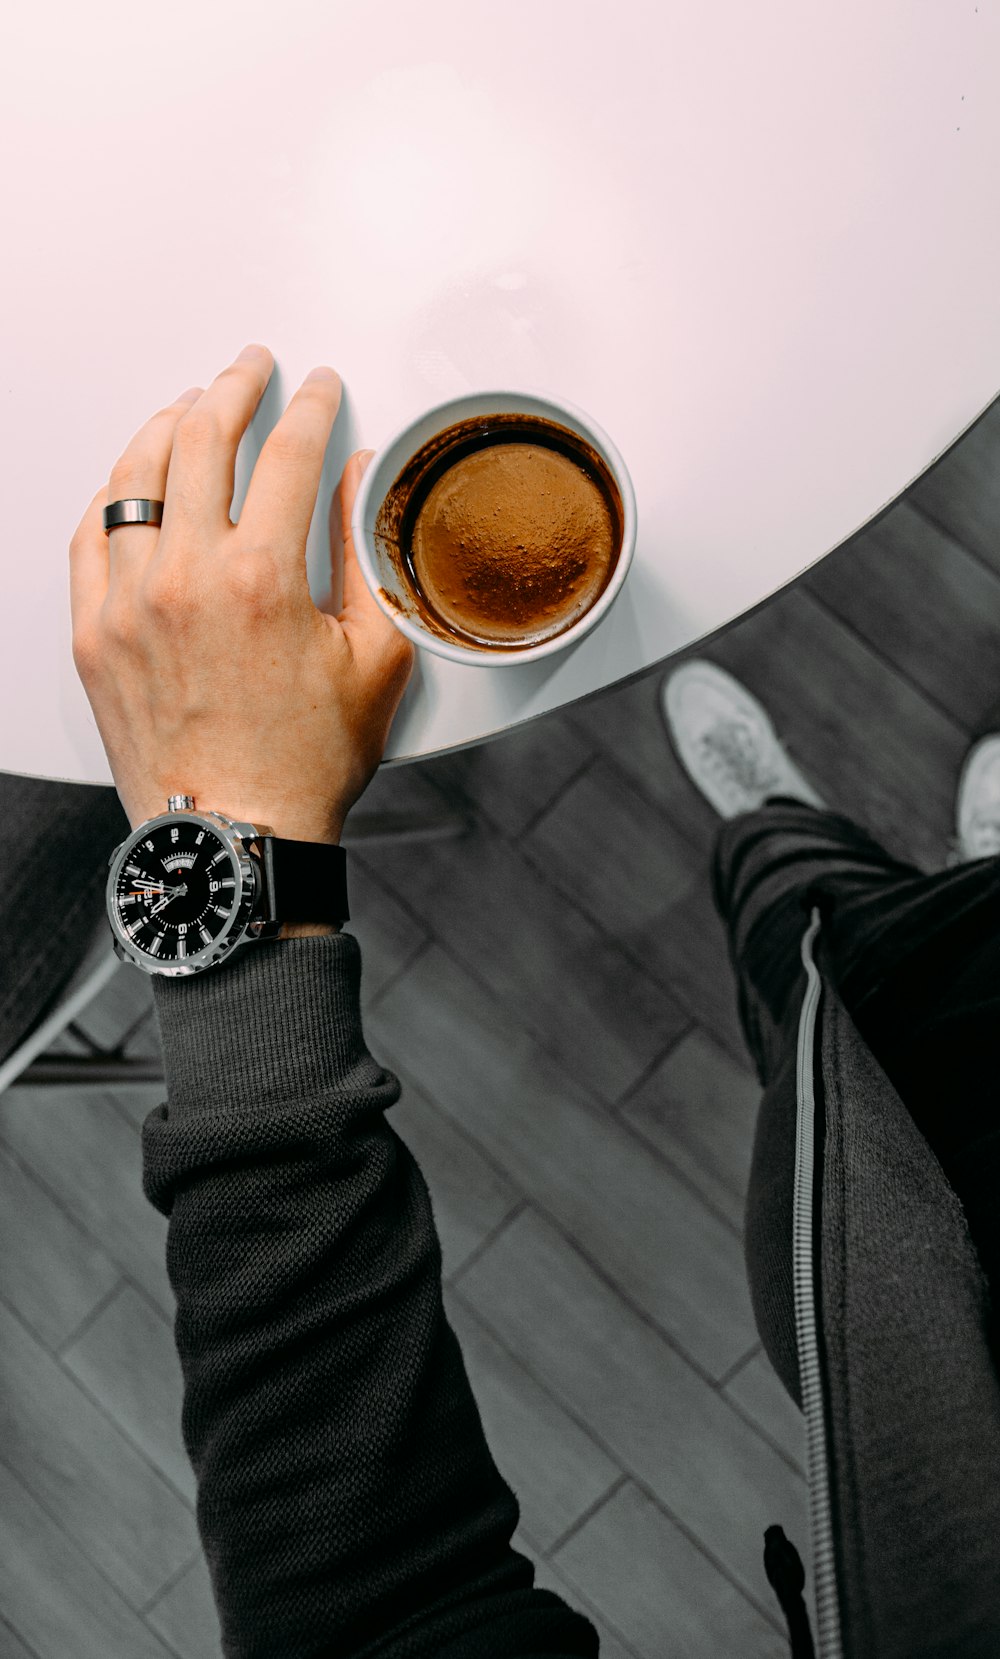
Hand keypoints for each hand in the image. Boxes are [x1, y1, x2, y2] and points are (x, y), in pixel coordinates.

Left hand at [69, 343, 414, 848]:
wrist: (234, 839)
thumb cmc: (303, 767)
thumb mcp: (374, 661)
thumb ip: (367, 558)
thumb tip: (358, 484)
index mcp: (262, 579)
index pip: (286, 454)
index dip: (311, 408)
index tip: (320, 390)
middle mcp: (185, 578)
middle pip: (201, 440)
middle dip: (232, 388)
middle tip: (250, 370)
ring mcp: (127, 604)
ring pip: (134, 477)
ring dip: (166, 426)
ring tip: (189, 408)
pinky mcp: (92, 634)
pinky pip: (89, 536)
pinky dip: (114, 495)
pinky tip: (134, 482)